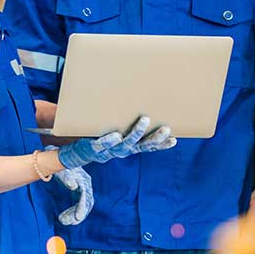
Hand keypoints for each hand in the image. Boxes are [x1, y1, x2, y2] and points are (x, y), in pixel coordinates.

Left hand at [54, 165, 92, 224]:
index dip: (82, 207)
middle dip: (78, 214)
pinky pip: (78, 205)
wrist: (60, 157)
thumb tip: (73, 186)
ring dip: (75, 215)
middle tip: (68, 222)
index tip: (77, 217)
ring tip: (64, 221)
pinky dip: (73, 212)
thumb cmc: (60, 163)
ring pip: (83, 205)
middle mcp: (86, 184)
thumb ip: (68, 177)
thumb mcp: (62, 169)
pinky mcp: (78, 192)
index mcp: (83, 179)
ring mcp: (83, 188)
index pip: (85, 196)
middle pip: (86, 203)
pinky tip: (65, 218)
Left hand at [57, 115, 175, 168]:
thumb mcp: (118, 131)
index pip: (149, 147)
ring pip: (126, 144)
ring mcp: (110, 150)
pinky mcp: (95, 147)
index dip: (162, 145)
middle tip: (166, 128)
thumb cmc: (103, 137)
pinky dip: (110, 140)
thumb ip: (127, 122)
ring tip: (144, 120)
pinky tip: (116, 134)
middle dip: (155, 138)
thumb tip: (140, 101)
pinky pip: (103, 144)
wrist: (80, 152)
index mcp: (130, 147)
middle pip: (142, 146)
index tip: (174, 139)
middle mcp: (123, 150)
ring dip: (136, 134)